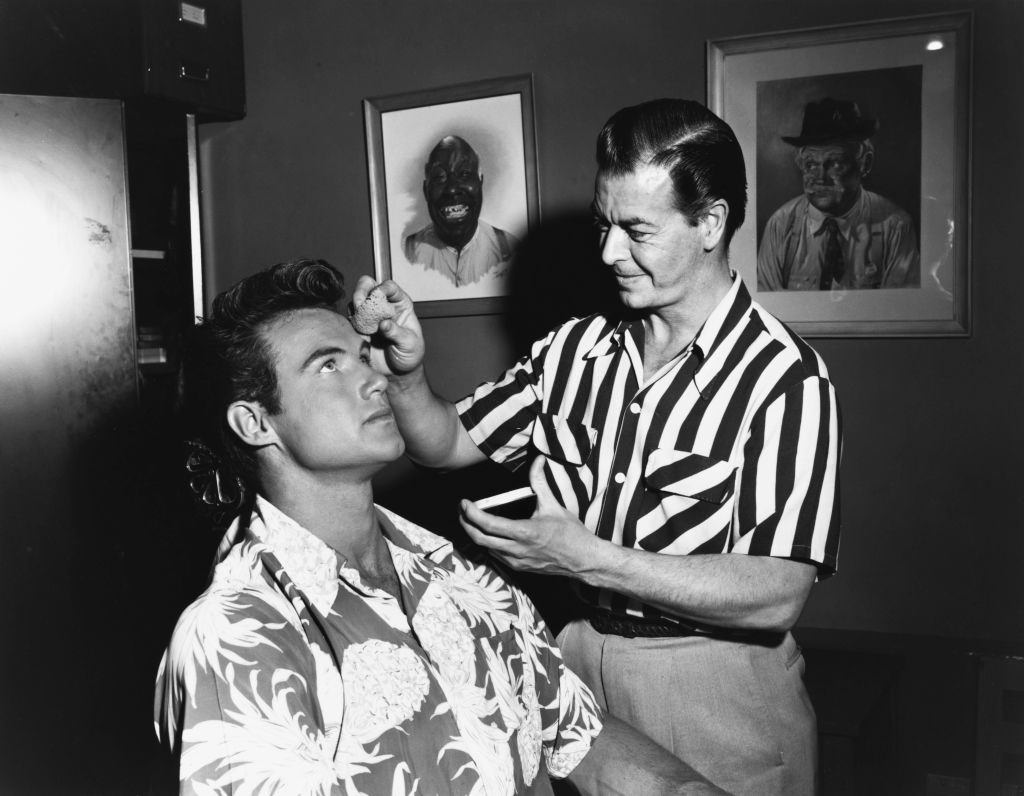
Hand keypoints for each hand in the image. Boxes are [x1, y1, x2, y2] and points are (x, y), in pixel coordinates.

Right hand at [352, 276, 424, 375]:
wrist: (397, 373)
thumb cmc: (410, 355)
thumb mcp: (409, 344)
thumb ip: (397, 333)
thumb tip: (384, 324)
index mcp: (400, 304)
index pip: (389, 287)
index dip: (382, 288)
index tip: (377, 296)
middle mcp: (383, 306)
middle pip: (368, 286)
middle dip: (362, 290)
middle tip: (359, 303)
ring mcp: (368, 315)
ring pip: (356, 300)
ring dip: (355, 308)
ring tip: (360, 322)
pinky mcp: (357, 327)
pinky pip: (349, 318)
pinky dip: (350, 322)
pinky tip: (356, 331)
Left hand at [459, 456, 599, 575]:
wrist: (583, 560)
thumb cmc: (570, 533)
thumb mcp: (553, 505)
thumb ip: (539, 481)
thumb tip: (538, 459)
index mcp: (524, 532)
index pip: (488, 524)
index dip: (471, 513)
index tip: (464, 503)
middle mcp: (517, 549)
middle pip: (479, 539)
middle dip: (465, 524)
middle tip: (462, 511)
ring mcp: (517, 561)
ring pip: (486, 549)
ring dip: (476, 535)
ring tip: (472, 520)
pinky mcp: (520, 568)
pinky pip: (496, 556)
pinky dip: (488, 544)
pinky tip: (490, 535)